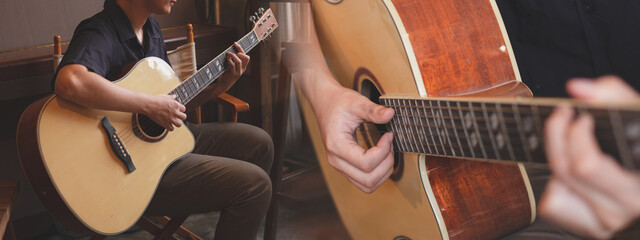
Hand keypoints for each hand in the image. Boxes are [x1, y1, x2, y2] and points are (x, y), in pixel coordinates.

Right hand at [142, 94, 186, 130]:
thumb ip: (171, 97)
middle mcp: (174, 112)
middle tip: (176, 116)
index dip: (180, 110)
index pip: (184, 109)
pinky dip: (170, 127)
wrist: (148, 105)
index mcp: (176, 105)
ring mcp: (170, 118)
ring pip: (179, 124)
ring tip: (173, 121)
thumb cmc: (156, 100)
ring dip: (177, 123)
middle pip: (184, 117)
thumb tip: (174, 96)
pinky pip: (171, 129)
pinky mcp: (165, 123)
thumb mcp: (165, 96)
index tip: (177, 110)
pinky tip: (167, 124)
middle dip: (181, 117)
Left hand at [217, 42, 249, 91]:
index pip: (246, 56)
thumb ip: (233, 61)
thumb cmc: (227, 75)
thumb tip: (230, 50)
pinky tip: (226, 58)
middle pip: (246, 57)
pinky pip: (232, 65)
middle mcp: (242, 69)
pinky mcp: (232, 74)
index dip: (241, 49)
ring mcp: (238, 72)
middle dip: (240, 50)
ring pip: (239, 61)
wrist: (223, 85)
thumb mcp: (232, 67)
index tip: (235, 44)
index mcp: (243, 67)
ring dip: (233, 55)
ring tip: (228, 53)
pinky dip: (229, 60)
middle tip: (233, 47)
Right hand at [315, 86, 394, 192]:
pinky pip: (364, 182)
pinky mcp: (345, 168)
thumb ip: (373, 110)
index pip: (365, 163)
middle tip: (390, 145)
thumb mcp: (356, 102)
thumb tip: (390, 114)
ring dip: (383, 172)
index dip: (383, 151)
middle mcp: (336, 160)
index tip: (389, 135)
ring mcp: (340, 166)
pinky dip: (378, 174)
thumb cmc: (338, 104)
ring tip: (387, 152)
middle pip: (368, 179)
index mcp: (337, 145)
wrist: (325, 104)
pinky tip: (382, 157)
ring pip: (367, 185)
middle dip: (386, 164)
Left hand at [540, 76, 639, 238]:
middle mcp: (630, 205)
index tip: (580, 115)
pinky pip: (554, 205)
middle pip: (569, 172)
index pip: (587, 164)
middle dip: (558, 135)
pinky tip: (576, 174)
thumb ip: (613, 95)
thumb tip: (577, 88)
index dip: (576, 136)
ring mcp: (610, 221)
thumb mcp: (637, 116)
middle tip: (564, 114)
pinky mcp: (594, 228)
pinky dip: (557, 185)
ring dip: (559, 160)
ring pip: (558, 189)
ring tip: (574, 145)